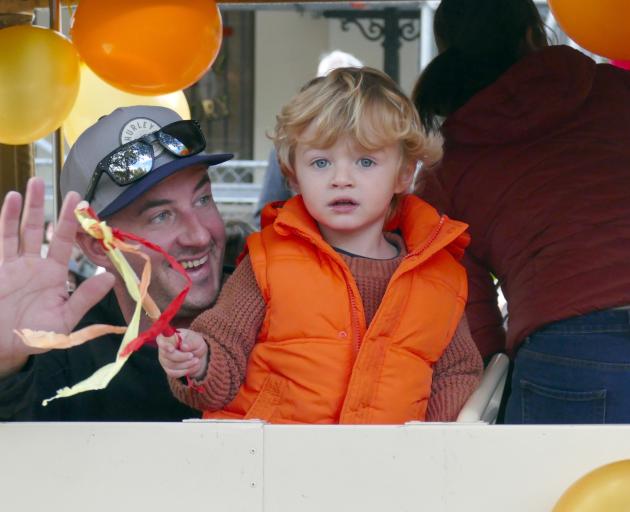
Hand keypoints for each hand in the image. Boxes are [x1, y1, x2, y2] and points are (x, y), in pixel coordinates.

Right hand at [0, 178, 114, 376]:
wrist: (2, 346)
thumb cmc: (34, 336)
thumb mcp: (64, 319)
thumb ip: (85, 297)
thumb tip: (110, 277)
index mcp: (55, 275)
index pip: (67, 243)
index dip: (74, 223)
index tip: (84, 203)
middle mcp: (37, 264)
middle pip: (46, 229)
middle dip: (53, 208)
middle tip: (64, 186)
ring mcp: (16, 263)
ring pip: (23, 229)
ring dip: (29, 206)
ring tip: (35, 182)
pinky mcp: (0, 266)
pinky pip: (3, 238)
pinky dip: (7, 218)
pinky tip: (11, 198)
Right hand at [157, 328, 207, 380]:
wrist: (196, 354)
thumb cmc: (194, 343)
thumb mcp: (196, 339)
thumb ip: (191, 342)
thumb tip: (183, 346)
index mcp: (167, 337)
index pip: (161, 340)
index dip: (165, 345)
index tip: (172, 349)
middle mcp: (162, 348)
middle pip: (167, 355)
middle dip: (181, 357)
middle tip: (192, 356)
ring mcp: (164, 359)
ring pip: (171, 365)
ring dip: (186, 364)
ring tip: (197, 360)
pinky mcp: (167, 369)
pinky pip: (174, 373)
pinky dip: (186, 371)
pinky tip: (194, 366)